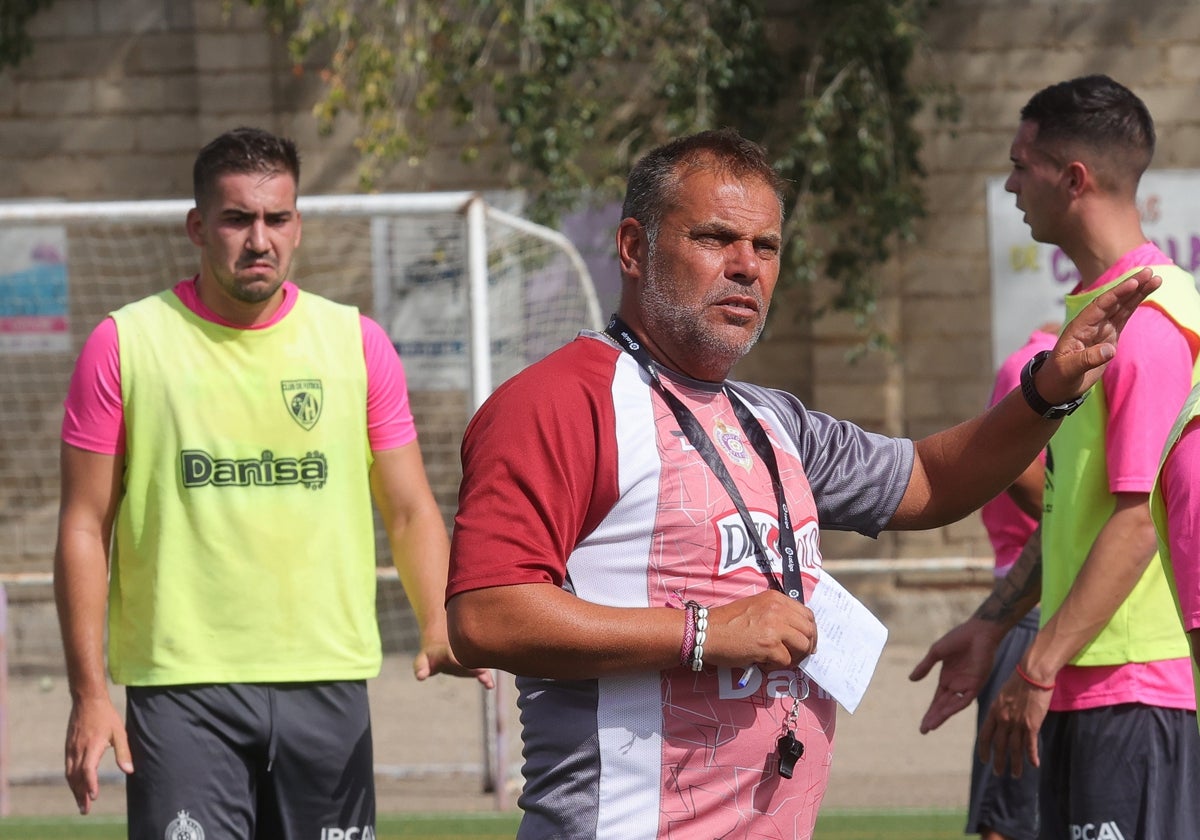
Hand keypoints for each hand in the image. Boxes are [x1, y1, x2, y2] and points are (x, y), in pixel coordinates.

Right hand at [64, 694, 132, 814]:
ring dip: (75, 790)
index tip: (94, 796)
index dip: (90, 783)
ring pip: (70, 774)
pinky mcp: (68, 748)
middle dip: (81, 794)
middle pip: (76, 777)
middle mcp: (78, 749)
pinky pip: (68, 768)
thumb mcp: (119, 732)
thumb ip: (124, 752)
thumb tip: (129, 771)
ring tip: (81, 803)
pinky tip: (76, 786)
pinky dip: (71, 780)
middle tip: (86, 810)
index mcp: (92, 746)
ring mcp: (71, 749)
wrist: (87, 700)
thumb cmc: (106, 715)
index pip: (87, 770)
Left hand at [414, 641, 495, 688]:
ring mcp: (469, 660)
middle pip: (469, 659)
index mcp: (447, 651)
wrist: (440, 649)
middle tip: (481, 672)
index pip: (452, 655)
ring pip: (478, 665)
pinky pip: (482, 672)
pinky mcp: (474, 668)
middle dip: (474, 666)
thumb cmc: (429, 657)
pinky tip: (490, 686)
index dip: (456, 659)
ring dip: (483, 673)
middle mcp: (461, 654)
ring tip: (488, 682)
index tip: (460, 663)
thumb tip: (420, 676)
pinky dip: (486, 678)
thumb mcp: (422, 661)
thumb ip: (421, 668)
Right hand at [703, 590, 817, 669]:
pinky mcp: (769, 645)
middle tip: (798, 656)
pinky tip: (764, 664)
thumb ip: (776, 614)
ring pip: (803, 646)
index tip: (805, 642)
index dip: (809, 631)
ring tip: (780, 660)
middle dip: (807, 646)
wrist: (706, 632)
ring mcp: (775, 627)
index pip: (807, 614)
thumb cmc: (726, 623)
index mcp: (776, 598)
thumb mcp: (755, 607)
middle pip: (809, 631)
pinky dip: (777, 666)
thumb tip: (794, 633)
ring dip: (795, 657)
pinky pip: (786, 661)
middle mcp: (778, 609)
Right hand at [909, 618, 1001, 732]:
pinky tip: (946, 712)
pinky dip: (955, 706)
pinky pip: (965, 699)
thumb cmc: (958, 638)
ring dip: (942, 715)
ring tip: (931, 725)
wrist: (978, 631)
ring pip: (953, 706)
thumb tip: (911, 680)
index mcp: (947, 679)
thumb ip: (925, 667)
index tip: (922, 726)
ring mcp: (967, 685)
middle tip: (923, 730)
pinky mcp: (977, 683)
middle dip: (934, 718)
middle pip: (943, 706)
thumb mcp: (936, 653)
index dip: (930, 713)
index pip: (937, 700)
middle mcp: (957, 685)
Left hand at [977, 668, 1051, 775]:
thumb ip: (1000, 709)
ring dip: (1015, 764)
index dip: (983, 750)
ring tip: (1015, 775)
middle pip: (999, 746)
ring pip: (1014, 749)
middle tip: (998, 773)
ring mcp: (1017, 723)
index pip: (984, 736)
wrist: (1033, 674)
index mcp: (993, 711)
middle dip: (999, 762)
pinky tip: (1033, 765)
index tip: (984, 759)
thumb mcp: (1002, 695)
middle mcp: (1003, 719)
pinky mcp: (1032, 724)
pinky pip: (1030, 745)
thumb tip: (1000, 719)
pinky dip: (1031, 756)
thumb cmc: (1019, 681)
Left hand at [1038, 268, 1160, 403]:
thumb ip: (1087, 359)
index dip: (1116, 294)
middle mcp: (1091, 324)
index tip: (1133, 283)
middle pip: (1114, 302)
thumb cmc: (1058, 375)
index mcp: (1079, 327)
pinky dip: (1135, 305)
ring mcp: (1102, 329)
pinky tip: (1146, 293)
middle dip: (1131, 287)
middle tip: (1149, 271)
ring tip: (1155, 278)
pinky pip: (1124, 317)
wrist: (1057, 384)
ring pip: (1122, 307)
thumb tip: (1110, 350)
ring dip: (1138, 293)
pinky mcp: (1110, 336)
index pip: (1100, 306)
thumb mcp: (1069, 369)